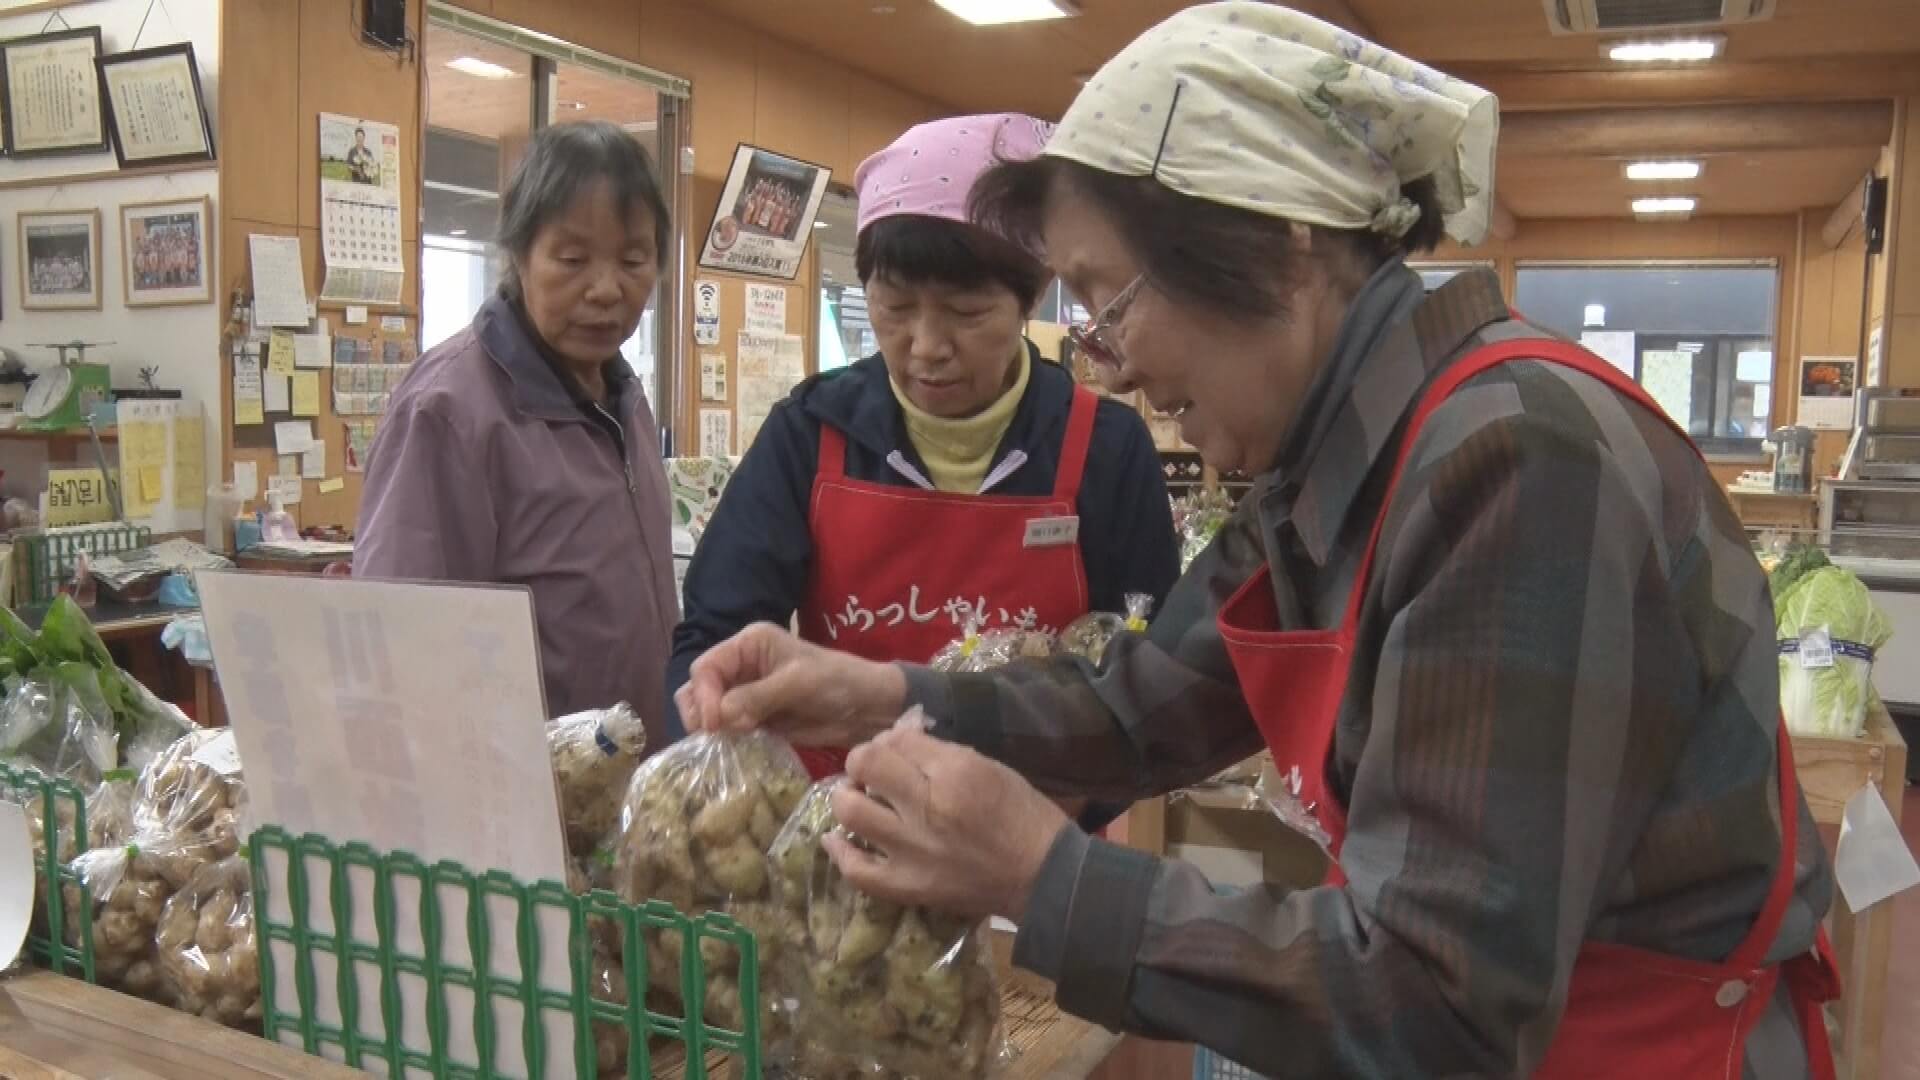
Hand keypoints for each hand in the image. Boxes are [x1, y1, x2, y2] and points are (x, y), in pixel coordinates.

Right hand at [676, 622, 907, 744]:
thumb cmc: (837, 682)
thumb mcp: (798, 683)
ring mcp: (746, 694)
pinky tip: (733, 752)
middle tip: (713, 737)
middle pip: (699, 688)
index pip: (707, 667)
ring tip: (724, 745)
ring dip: (710, 728)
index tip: (714, 723)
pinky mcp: (754, 719)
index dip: (704, 694)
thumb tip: (721, 716)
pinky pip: (728, 730)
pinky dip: (725, 741)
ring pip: (709, 711)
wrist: (867, 707)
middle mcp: (742, 666)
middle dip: (700, 711)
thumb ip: (757, 697)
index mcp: (749, 644)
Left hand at [823, 724, 1070, 921]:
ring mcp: (913, 851)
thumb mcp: (990, 767)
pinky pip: (857, 870)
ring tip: (856, 798)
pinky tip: (834, 838)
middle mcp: (927, 808)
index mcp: (955, 773)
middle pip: (867, 764)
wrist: (1043, 877)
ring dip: (847, 798)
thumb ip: (940, 753)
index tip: (896, 748)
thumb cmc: (1023, 815)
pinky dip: (839, 852)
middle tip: (871, 771)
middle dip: (863, 761)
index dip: (892, 738)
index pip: (898, 739)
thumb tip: (897, 740)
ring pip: (851, 812)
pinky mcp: (908, 887)